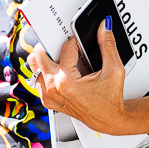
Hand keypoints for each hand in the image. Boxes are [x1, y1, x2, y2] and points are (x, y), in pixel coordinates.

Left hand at [27, 20, 128, 134]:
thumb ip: (108, 45)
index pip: (66, 49)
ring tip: (60, 58)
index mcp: (67, 82)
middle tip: (63, 45)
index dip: (75, 41)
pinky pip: (37, 79)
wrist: (107, 119)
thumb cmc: (110, 99)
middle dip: (52, 46)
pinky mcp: (47, 100)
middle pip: (39, 54)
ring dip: (45, 59)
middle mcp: (53, 89)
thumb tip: (105, 27)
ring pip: (34, 67)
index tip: (81, 42)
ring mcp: (48, 95)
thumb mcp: (114, 70)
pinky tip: (58, 70)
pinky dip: (45, 72)